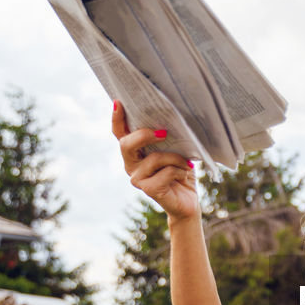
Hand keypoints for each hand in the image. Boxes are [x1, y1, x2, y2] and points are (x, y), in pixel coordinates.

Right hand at [112, 101, 199, 220]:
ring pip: (154, 158)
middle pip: (126, 144)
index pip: (120, 133)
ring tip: (187, 163)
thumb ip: (166, 138)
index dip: (117, 119)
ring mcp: (138, 178)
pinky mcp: (149, 189)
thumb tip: (169, 121)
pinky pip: (166, 173)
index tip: (118, 102)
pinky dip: (179, 171)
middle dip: (144, 135)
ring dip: (175, 158)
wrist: (188, 202)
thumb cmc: (181, 172)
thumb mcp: (175, 150)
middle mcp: (131, 164)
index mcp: (135, 152)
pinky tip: (185, 174)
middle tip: (164, 132)